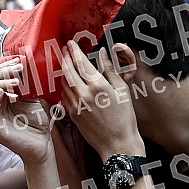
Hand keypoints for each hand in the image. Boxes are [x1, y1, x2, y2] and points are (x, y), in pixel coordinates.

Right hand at [0, 58, 51, 164]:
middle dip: (1, 71)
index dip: (1, 66)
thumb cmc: (37, 122)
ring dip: (0, 83)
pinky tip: (5, 94)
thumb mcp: (31, 97)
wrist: (42, 143)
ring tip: (17, 80)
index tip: (17, 60)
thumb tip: (23, 63)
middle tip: (18, 68)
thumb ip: (25, 83)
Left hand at [61, 41, 144, 160]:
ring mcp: (75, 105)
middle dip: (65, 57)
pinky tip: (69, 82)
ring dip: (64, 71)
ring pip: (64, 82)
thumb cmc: (124, 118)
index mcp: (97, 85)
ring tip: (66, 63)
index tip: (71, 43)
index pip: (81, 62)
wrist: (117, 144)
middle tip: (65, 49)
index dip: (74, 51)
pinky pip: (64, 95)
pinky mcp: (72, 114)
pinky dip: (65, 86)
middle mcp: (83, 94)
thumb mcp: (122, 90)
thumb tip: (103, 54)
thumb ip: (110, 70)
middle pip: (68, 70)